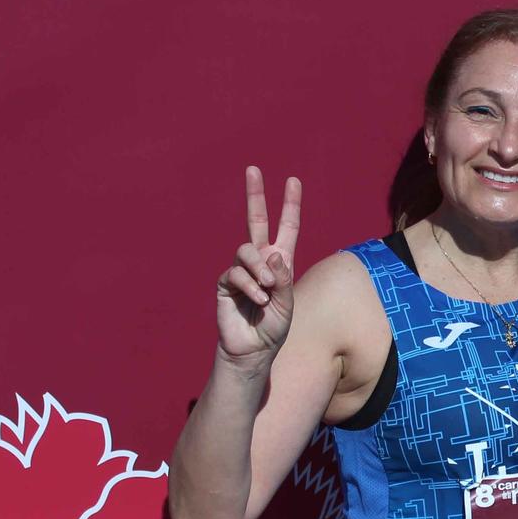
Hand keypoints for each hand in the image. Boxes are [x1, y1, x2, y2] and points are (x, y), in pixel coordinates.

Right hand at [217, 167, 301, 367]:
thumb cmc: (273, 328)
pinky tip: (258, 300)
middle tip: (253, 169)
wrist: (252, 350)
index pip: (286, 228)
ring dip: (260, 269)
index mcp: (281, 262)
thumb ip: (283, 279)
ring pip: (247, 250)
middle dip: (255, 194)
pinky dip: (249, 286)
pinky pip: (236, 273)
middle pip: (256, 220)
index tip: (293, 181)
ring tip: (267, 290)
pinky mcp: (225, 283)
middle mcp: (260, 261)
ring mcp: (241, 270)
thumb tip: (273, 253)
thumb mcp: (288, 303)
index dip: (290, 205)